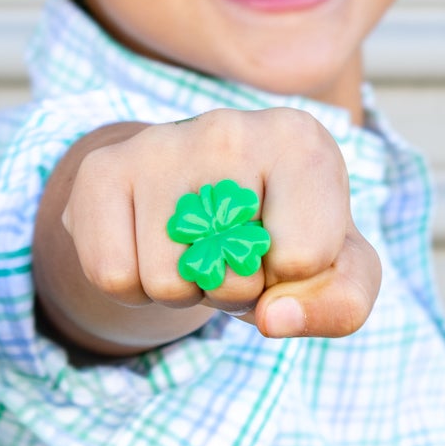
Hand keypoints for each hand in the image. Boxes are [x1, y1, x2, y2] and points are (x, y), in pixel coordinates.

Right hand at [50, 107, 380, 343]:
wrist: (199, 189)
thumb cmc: (281, 230)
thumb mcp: (338, 269)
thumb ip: (341, 303)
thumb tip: (274, 317)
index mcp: (302, 141)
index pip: (305, 257)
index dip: (294, 280)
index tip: (284, 248)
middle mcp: (230, 128)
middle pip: (231, 277)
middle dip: (235, 291)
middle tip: (234, 255)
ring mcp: (159, 143)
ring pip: (166, 282)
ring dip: (183, 291)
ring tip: (194, 249)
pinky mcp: (102, 168)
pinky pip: (110, 274)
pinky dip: (132, 286)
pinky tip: (152, 248)